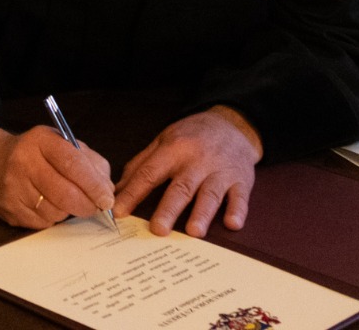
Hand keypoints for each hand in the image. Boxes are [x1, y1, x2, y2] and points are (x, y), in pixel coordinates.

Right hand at [0, 126, 114, 229]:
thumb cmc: (37, 154)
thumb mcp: (63, 145)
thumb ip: (90, 162)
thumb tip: (107, 189)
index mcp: (41, 140)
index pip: (73, 164)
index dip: (94, 185)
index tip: (107, 199)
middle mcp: (23, 161)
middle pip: (64, 193)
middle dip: (87, 205)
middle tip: (96, 208)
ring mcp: (13, 187)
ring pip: (55, 211)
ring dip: (68, 211)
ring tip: (64, 199)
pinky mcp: (8, 208)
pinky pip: (42, 222)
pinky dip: (53, 218)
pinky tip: (47, 205)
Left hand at [113, 106, 263, 236]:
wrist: (232, 124)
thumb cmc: (193, 136)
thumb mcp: (164, 140)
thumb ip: (141, 164)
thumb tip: (117, 188)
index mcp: (174, 149)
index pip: (150, 173)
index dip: (133, 193)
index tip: (119, 212)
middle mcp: (197, 160)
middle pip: (181, 187)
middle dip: (169, 209)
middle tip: (158, 229)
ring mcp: (220, 170)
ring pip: (210, 193)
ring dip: (202, 213)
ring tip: (194, 232)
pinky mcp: (241, 179)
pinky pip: (240, 196)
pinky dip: (237, 211)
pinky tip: (232, 224)